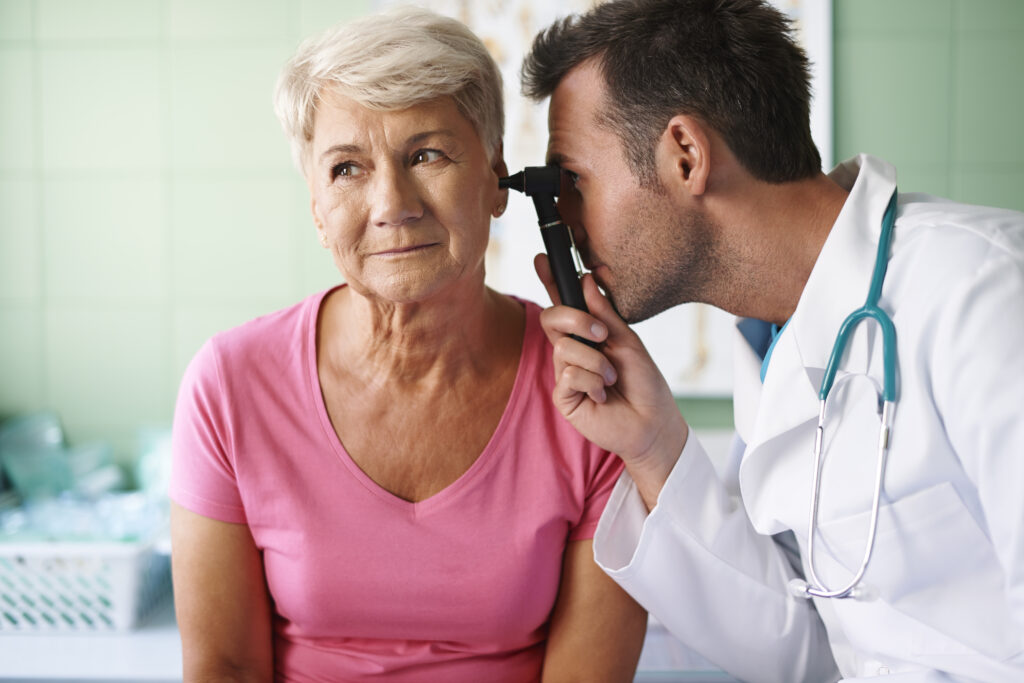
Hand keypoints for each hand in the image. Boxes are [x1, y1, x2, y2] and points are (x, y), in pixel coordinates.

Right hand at [535, 254, 688, 508]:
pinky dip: (593, 382)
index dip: (551, 281)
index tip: (542, 258)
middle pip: (551, 318)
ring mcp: (565, 373)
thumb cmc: (644, 383)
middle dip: (576, 320)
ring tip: (612, 378)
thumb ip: (605, 314)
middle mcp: (572, 351)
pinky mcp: (563, 397)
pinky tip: (604, 396)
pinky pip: (568, 375)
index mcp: (587, 334)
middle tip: (603, 335)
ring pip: (564, 348)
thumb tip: (586, 279)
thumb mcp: (628, 342)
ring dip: (596, 362)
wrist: (653, 422)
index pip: (563, 303)